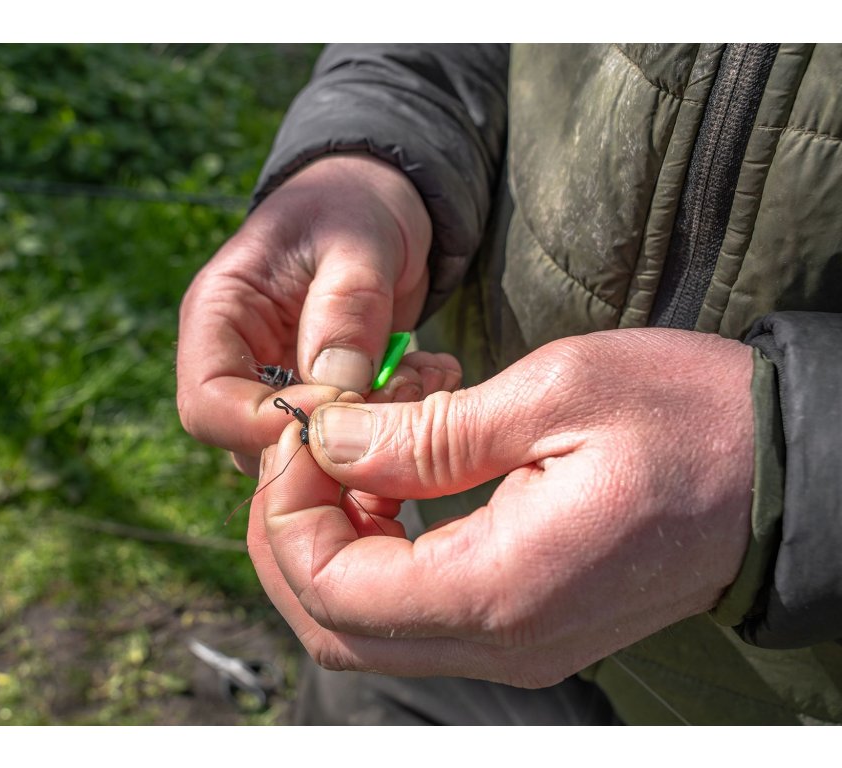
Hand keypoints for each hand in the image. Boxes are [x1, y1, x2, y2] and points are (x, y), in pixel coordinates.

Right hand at [176, 155, 459, 469]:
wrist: (378, 205)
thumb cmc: (354, 206)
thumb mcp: (357, 241)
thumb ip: (346, 308)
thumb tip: (339, 387)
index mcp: (219, 317)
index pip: (207, 406)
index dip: (265, 425)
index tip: (343, 403)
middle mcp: (238, 363)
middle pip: (254, 443)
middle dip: (330, 435)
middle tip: (401, 394)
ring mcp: (279, 386)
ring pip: (307, 450)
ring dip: (369, 430)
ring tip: (421, 376)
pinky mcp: (321, 398)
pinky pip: (346, 438)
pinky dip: (392, 421)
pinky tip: (429, 376)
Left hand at [247, 329, 754, 686]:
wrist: (780, 471)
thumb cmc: (687, 417)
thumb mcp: (552, 394)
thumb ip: (424, 433)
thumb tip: (327, 440)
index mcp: (502, 589)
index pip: (335, 590)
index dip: (289, 513)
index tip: (302, 432)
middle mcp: (501, 642)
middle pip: (334, 625)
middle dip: (290, 535)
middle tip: (301, 447)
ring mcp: (513, 645)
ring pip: (366, 626)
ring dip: (328, 542)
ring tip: (344, 453)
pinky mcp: (523, 625)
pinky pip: (414, 612)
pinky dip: (374, 552)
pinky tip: (387, 481)